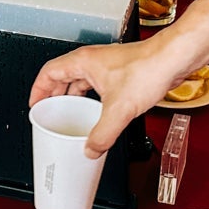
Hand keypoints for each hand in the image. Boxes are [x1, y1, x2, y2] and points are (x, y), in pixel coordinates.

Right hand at [28, 34, 201, 157]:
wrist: (174, 59)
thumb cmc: (149, 68)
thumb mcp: (119, 110)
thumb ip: (102, 134)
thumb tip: (91, 149)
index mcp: (83, 62)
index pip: (48, 72)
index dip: (38, 89)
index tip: (35, 104)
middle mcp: (93, 61)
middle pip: (63, 77)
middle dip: (55, 96)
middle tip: (50, 112)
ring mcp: (107, 66)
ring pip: (82, 81)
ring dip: (75, 98)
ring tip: (73, 115)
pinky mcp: (122, 72)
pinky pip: (98, 87)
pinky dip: (93, 99)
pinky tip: (99, 113)